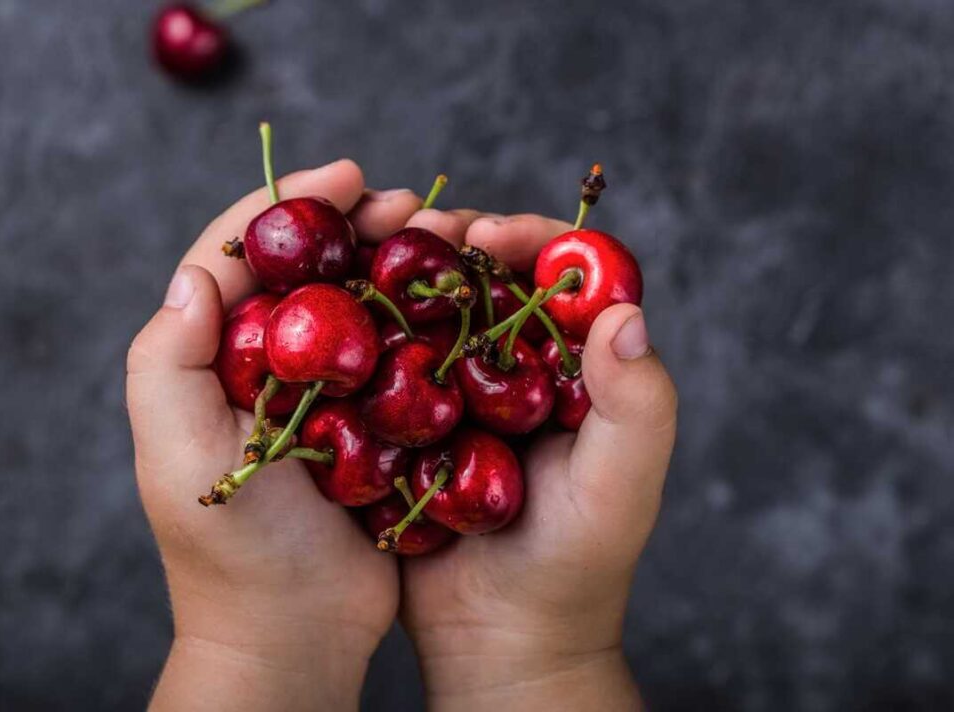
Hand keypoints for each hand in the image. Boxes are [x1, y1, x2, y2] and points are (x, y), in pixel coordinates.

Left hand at [125, 160, 424, 710]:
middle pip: (313, 268)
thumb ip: (169, 363)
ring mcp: (325, 393)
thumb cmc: (231, 553)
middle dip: (358, 224)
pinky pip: (401, 356)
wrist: (295, 636)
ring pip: (363, 304)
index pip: (243, 255)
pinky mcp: (373, 424)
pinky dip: (428, 321)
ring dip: (401, 264)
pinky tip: (463, 304)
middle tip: (412, 204)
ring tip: (449, 241)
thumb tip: (197, 273)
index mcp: (215, 359)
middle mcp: (267, 364)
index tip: (346, 175)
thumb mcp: (180, 456)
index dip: (290, 205)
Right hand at [398, 212, 678, 710]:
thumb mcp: (618, 489)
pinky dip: (363, 333)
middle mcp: (520, 370)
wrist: (499, 641)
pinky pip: (385, 364)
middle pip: (490, 281)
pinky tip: (335, 318)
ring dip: (403, 279)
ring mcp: (459, 394)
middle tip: (416, 231)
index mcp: (578, 370)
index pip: (568, 278)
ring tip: (369, 263)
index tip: (488, 235)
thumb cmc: (574, 567)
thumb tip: (623, 312)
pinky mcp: (408, 424)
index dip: (533, 241)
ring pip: (433, 313)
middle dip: (455, 244)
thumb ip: (636, 405)